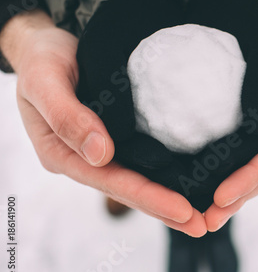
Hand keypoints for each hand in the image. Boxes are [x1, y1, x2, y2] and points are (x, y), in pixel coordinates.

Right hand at [0, 10, 206, 236]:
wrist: (43, 45)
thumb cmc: (41, 59)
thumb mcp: (45, 81)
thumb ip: (66, 116)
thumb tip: (101, 154)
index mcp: (63, 154)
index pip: (111, 182)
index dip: (148, 198)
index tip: (182, 210)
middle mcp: (84, 159)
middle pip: (128, 190)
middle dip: (165, 210)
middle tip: (202, 226)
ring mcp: (99, 151)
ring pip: (137, 181)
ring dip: (168, 200)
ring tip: (201, 218)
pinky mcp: (115, 137)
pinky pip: (141, 160)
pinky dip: (164, 175)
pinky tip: (188, 184)